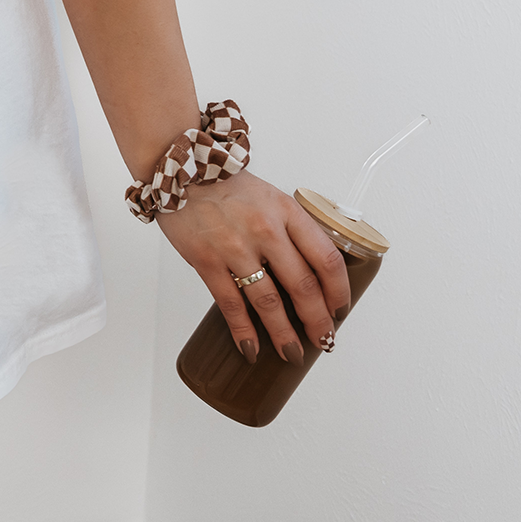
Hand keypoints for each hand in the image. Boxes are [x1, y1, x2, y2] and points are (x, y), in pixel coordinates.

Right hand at [158, 170, 351, 362]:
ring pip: (268, 302)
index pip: (326, 258)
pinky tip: (252, 347)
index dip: (339, 291)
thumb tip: (310, 270)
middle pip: (303, 286)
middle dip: (317, 321)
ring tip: (293, 352)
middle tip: (323, 340)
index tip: (340, 309)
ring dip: (284, 334)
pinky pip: (230, 304)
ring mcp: (234, 247)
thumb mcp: (270, 197)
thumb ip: (291, 228)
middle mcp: (265, 230)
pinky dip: (244, 331)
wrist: (180, 169)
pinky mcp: (206, 261)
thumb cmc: (226, 184)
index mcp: (286, 212)